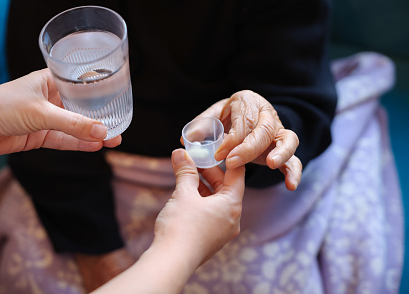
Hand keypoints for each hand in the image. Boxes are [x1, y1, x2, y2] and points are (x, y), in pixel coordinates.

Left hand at [0, 69, 120, 154]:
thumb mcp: (41, 113)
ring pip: (75, 126)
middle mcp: (51, 98)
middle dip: (100, 118)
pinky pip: (63, 140)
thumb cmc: (0, 105)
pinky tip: (95, 146)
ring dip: (92, 134)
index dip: (100, 92)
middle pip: (81, 108)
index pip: (82, 84)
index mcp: (51, 80)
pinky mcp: (39, 136)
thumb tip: (102, 132)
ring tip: (114, 139)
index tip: (119, 99)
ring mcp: (45, 118)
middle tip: (120, 127)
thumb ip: (72, 124)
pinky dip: (78, 143)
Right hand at [153, 149, 244, 266]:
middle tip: (194, 159)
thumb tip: (181, 153)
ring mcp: (222, 231)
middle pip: (226, 187)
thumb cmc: (181, 227)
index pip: (237, 174)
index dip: (227, 157)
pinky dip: (200, 200)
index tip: (217, 146)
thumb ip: (185, 171)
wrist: (171, 262)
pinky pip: (210, 213)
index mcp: (232, 205)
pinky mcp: (210, 238)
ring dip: (202, 186)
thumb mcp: (183, 193)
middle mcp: (232, 219)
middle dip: (209, 172)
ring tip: (186, 174)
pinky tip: (185, 194)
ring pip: (216, 201)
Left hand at [194, 90, 301, 189]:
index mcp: (248, 103)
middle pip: (264, 130)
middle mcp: (267, 115)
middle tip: (232, 162)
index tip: (218, 154)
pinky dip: (294, 171)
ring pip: (287, 139)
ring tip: (271, 164)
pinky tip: (290, 185)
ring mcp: (279, 131)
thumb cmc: (228, 116)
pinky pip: (294, 159)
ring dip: (280, 153)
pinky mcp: (284, 148)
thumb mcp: (214, 115)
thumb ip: (202, 126)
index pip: (243, 122)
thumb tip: (187, 141)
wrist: (248, 113)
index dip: (231, 139)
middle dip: (249, 148)